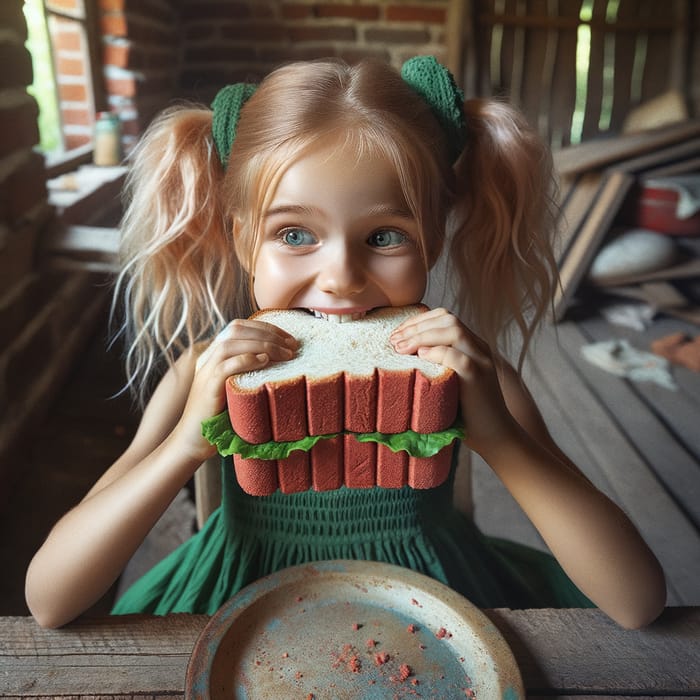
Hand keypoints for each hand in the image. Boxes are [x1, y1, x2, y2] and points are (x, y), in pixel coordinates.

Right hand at [173, 319, 298, 460]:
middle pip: (236, 329)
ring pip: (231, 344)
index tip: (288, 338)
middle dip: (268, 333)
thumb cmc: (220, 416)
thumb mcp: (236, 387)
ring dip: (262, 344)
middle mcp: (207, 358)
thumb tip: (279, 361)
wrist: (192, 441)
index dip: (264, 327)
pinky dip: (246, 360)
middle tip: (292, 346)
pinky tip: (264, 362)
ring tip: (285, 354)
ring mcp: (205, 372)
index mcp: (214, 354)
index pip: (238, 327)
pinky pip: (224, 367)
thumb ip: (249, 371)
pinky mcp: (207, 388)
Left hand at [390, 308, 518, 455]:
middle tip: (393, 341)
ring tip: (401, 348)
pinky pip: (458, 357)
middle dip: (416, 326)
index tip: (397, 334)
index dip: (418, 321)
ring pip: (454, 331)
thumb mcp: (450, 381)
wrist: (496, 436)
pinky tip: (420, 358)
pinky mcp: (478, 378)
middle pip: (448, 319)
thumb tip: (401, 356)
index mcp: (472, 346)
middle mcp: (479, 349)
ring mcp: (481, 361)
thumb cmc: (467, 413)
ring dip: (422, 336)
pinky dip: (437, 353)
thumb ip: (436, 365)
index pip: (445, 318)